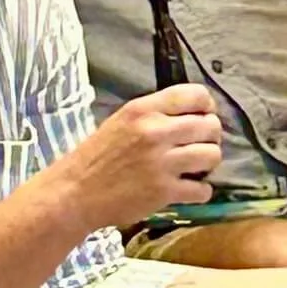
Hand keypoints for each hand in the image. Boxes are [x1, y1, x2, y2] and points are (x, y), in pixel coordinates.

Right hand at [61, 85, 221, 230]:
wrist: (75, 192)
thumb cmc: (96, 156)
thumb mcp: (121, 121)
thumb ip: (154, 114)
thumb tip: (191, 114)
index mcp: (143, 110)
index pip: (196, 95)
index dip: (207, 106)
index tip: (203, 117)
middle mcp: (155, 132)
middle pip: (210, 126)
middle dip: (210, 136)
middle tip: (200, 145)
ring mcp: (162, 162)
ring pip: (212, 155)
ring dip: (208, 163)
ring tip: (195, 168)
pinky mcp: (164, 191)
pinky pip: (203, 189)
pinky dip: (200, 191)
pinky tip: (188, 189)